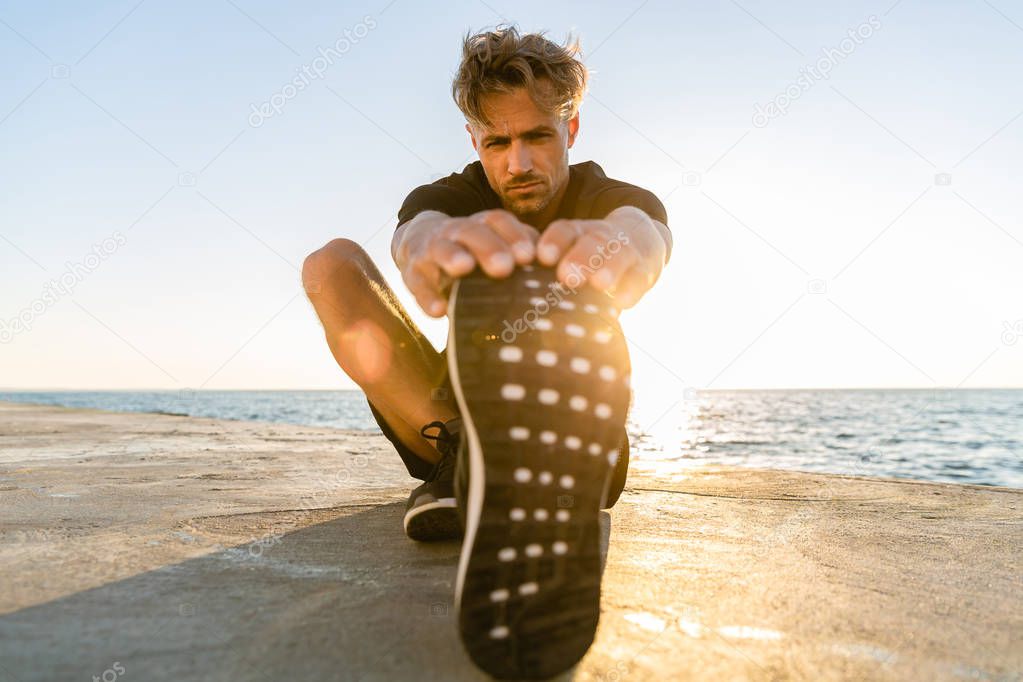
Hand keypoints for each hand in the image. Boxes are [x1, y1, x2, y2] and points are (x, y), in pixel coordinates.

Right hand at [395, 209, 538, 316]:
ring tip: (464, 267)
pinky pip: (418, 282)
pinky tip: (439, 311)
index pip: (498, 221)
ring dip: (453, 256)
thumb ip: (522, 249)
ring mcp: (432, 249)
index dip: (513, 235)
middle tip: (504, 266)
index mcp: (482, 225)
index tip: (529, 255)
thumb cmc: (471, 249)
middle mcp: (457, 231)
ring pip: (442, 248)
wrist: (419, 242)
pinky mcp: (413, 271)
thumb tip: (556, 266)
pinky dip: (427, 296)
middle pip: (472, 231)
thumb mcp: (494, 243)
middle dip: (488, 246)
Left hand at [536, 208, 665, 308]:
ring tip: (599, 284)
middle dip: (581, 257)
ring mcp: (627, 251)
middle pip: (593, 241)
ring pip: (619, 255)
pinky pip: (639, 277)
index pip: (567, 230)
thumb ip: (548, 272)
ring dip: (609, 268)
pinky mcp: (646, 269)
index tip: (543, 257)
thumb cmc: (592, 254)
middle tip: (567, 275)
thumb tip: (520, 299)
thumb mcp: (573, 250)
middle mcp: (602, 238)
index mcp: (579, 233)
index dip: (556, 241)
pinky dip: (631, 289)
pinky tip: (622, 301)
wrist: (641, 237)